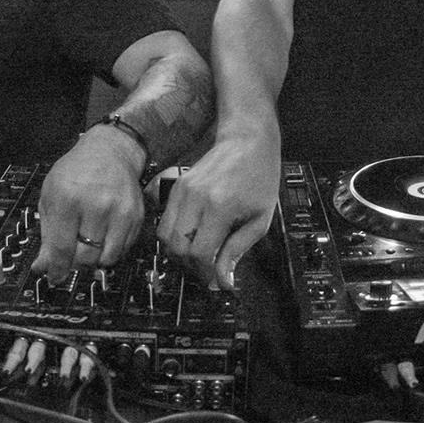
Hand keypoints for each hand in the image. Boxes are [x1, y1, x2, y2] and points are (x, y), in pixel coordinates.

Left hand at [31, 127, 145, 282]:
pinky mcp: (136, 217)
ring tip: (87, 245)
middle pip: (85, 257)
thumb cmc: (77, 172)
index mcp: (68, 199)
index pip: (62, 248)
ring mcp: (120, 212)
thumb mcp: (51, 196)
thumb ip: (47, 233)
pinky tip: (102, 236)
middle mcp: (97, 205)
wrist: (111, 152)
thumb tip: (43, 266)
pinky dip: (110, 250)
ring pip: (106, 258)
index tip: (54, 277)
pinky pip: (122, 250)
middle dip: (75, 264)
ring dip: (94, 259)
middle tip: (70, 257)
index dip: (56, 268)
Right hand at [157, 133, 279, 290]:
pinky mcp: (176, 186)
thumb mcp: (260, 219)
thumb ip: (237, 250)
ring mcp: (181, 190)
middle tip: (206, 269)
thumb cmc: (260, 178)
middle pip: (176, 247)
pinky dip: (173, 235)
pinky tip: (191, 236)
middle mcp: (195, 198)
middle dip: (189, 266)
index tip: (215, 281)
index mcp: (219, 206)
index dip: (205, 274)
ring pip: (164, 235)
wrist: (247, 141)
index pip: (199, 253)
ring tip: (198, 254)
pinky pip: (164, 219)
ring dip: (178, 252)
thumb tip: (222, 281)